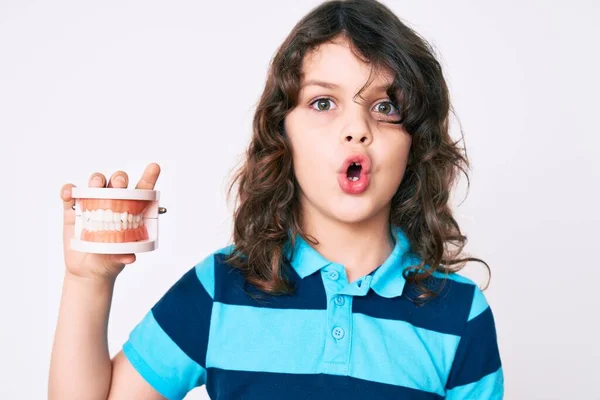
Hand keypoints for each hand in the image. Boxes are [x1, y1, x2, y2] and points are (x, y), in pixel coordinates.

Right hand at [60, 163, 160, 281]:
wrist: (86, 271)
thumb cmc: (109, 260)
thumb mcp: (117, 259)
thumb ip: (122, 255)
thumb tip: (130, 257)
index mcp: (129, 211)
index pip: (141, 191)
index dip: (149, 177)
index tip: (154, 167)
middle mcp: (112, 203)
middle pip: (117, 183)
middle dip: (119, 179)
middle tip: (119, 184)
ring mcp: (92, 204)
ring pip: (95, 184)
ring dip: (97, 180)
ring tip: (97, 185)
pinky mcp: (73, 210)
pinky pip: (70, 194)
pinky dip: (68, 190)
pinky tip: (69, 193)